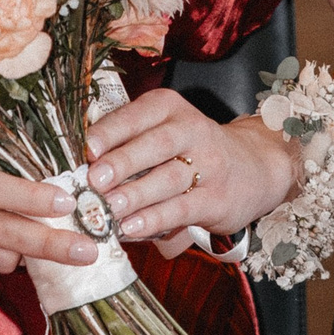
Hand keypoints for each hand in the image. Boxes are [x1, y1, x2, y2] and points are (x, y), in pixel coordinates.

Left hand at [83, 88, 296, 257]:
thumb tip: (80, 162)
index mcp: (170, 108)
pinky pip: (182, 208)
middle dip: (123, 162)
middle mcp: (192, 130)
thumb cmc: (190, 149)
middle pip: (157, 144)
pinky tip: (131, 226)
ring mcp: (209, 165)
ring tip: (108, 208)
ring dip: (136, 194)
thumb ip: (128, 139)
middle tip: (95, 179)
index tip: (87, 148)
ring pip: (169, 178)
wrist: (253, 166)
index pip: (139, 115)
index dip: (112, 130)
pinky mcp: (217, 198)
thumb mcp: (164, 129)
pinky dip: (154, 218)